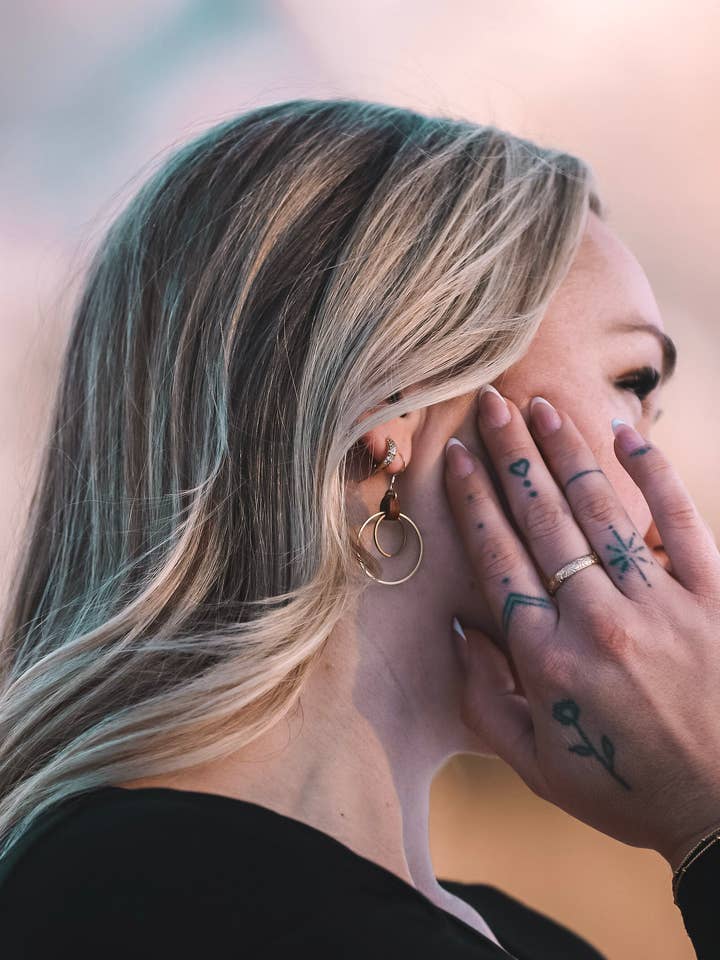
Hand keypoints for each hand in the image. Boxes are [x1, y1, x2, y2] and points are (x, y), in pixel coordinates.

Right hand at [443, 386, 719, 870]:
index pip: (497, 558)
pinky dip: (655, 473)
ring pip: (600, 508)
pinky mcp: (712, 594)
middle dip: (510, 456)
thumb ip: (484, 698)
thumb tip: (459, 629)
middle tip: (489, 406)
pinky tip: (628, 433)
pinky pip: (680, 520)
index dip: (473, 500)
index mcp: (547, 659)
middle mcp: (596, 620)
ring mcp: (659, 603)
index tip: (456, 457)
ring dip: (565, 451)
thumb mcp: (537, 767)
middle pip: (541, 519)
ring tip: (540, 406)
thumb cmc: (627, 789)